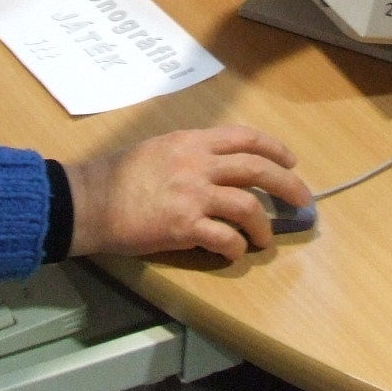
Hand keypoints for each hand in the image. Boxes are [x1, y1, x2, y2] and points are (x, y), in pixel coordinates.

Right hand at [64, 125, 311, 258]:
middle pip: (257, 169)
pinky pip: (225, 238)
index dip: (274, 149)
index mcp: (191, 142)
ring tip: (265, 239)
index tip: (290, 162)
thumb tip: (214, 167)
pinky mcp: (184, 226)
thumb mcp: (157, 149)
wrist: (88, 201)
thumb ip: (188, 154)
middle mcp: (197, 164)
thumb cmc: (116, 175)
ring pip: (248, 206)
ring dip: (264, 225)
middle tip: (302, 201)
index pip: (244, 138)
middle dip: (288, 185)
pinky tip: (234, 252)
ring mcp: (192, 195)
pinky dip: (237, 247)